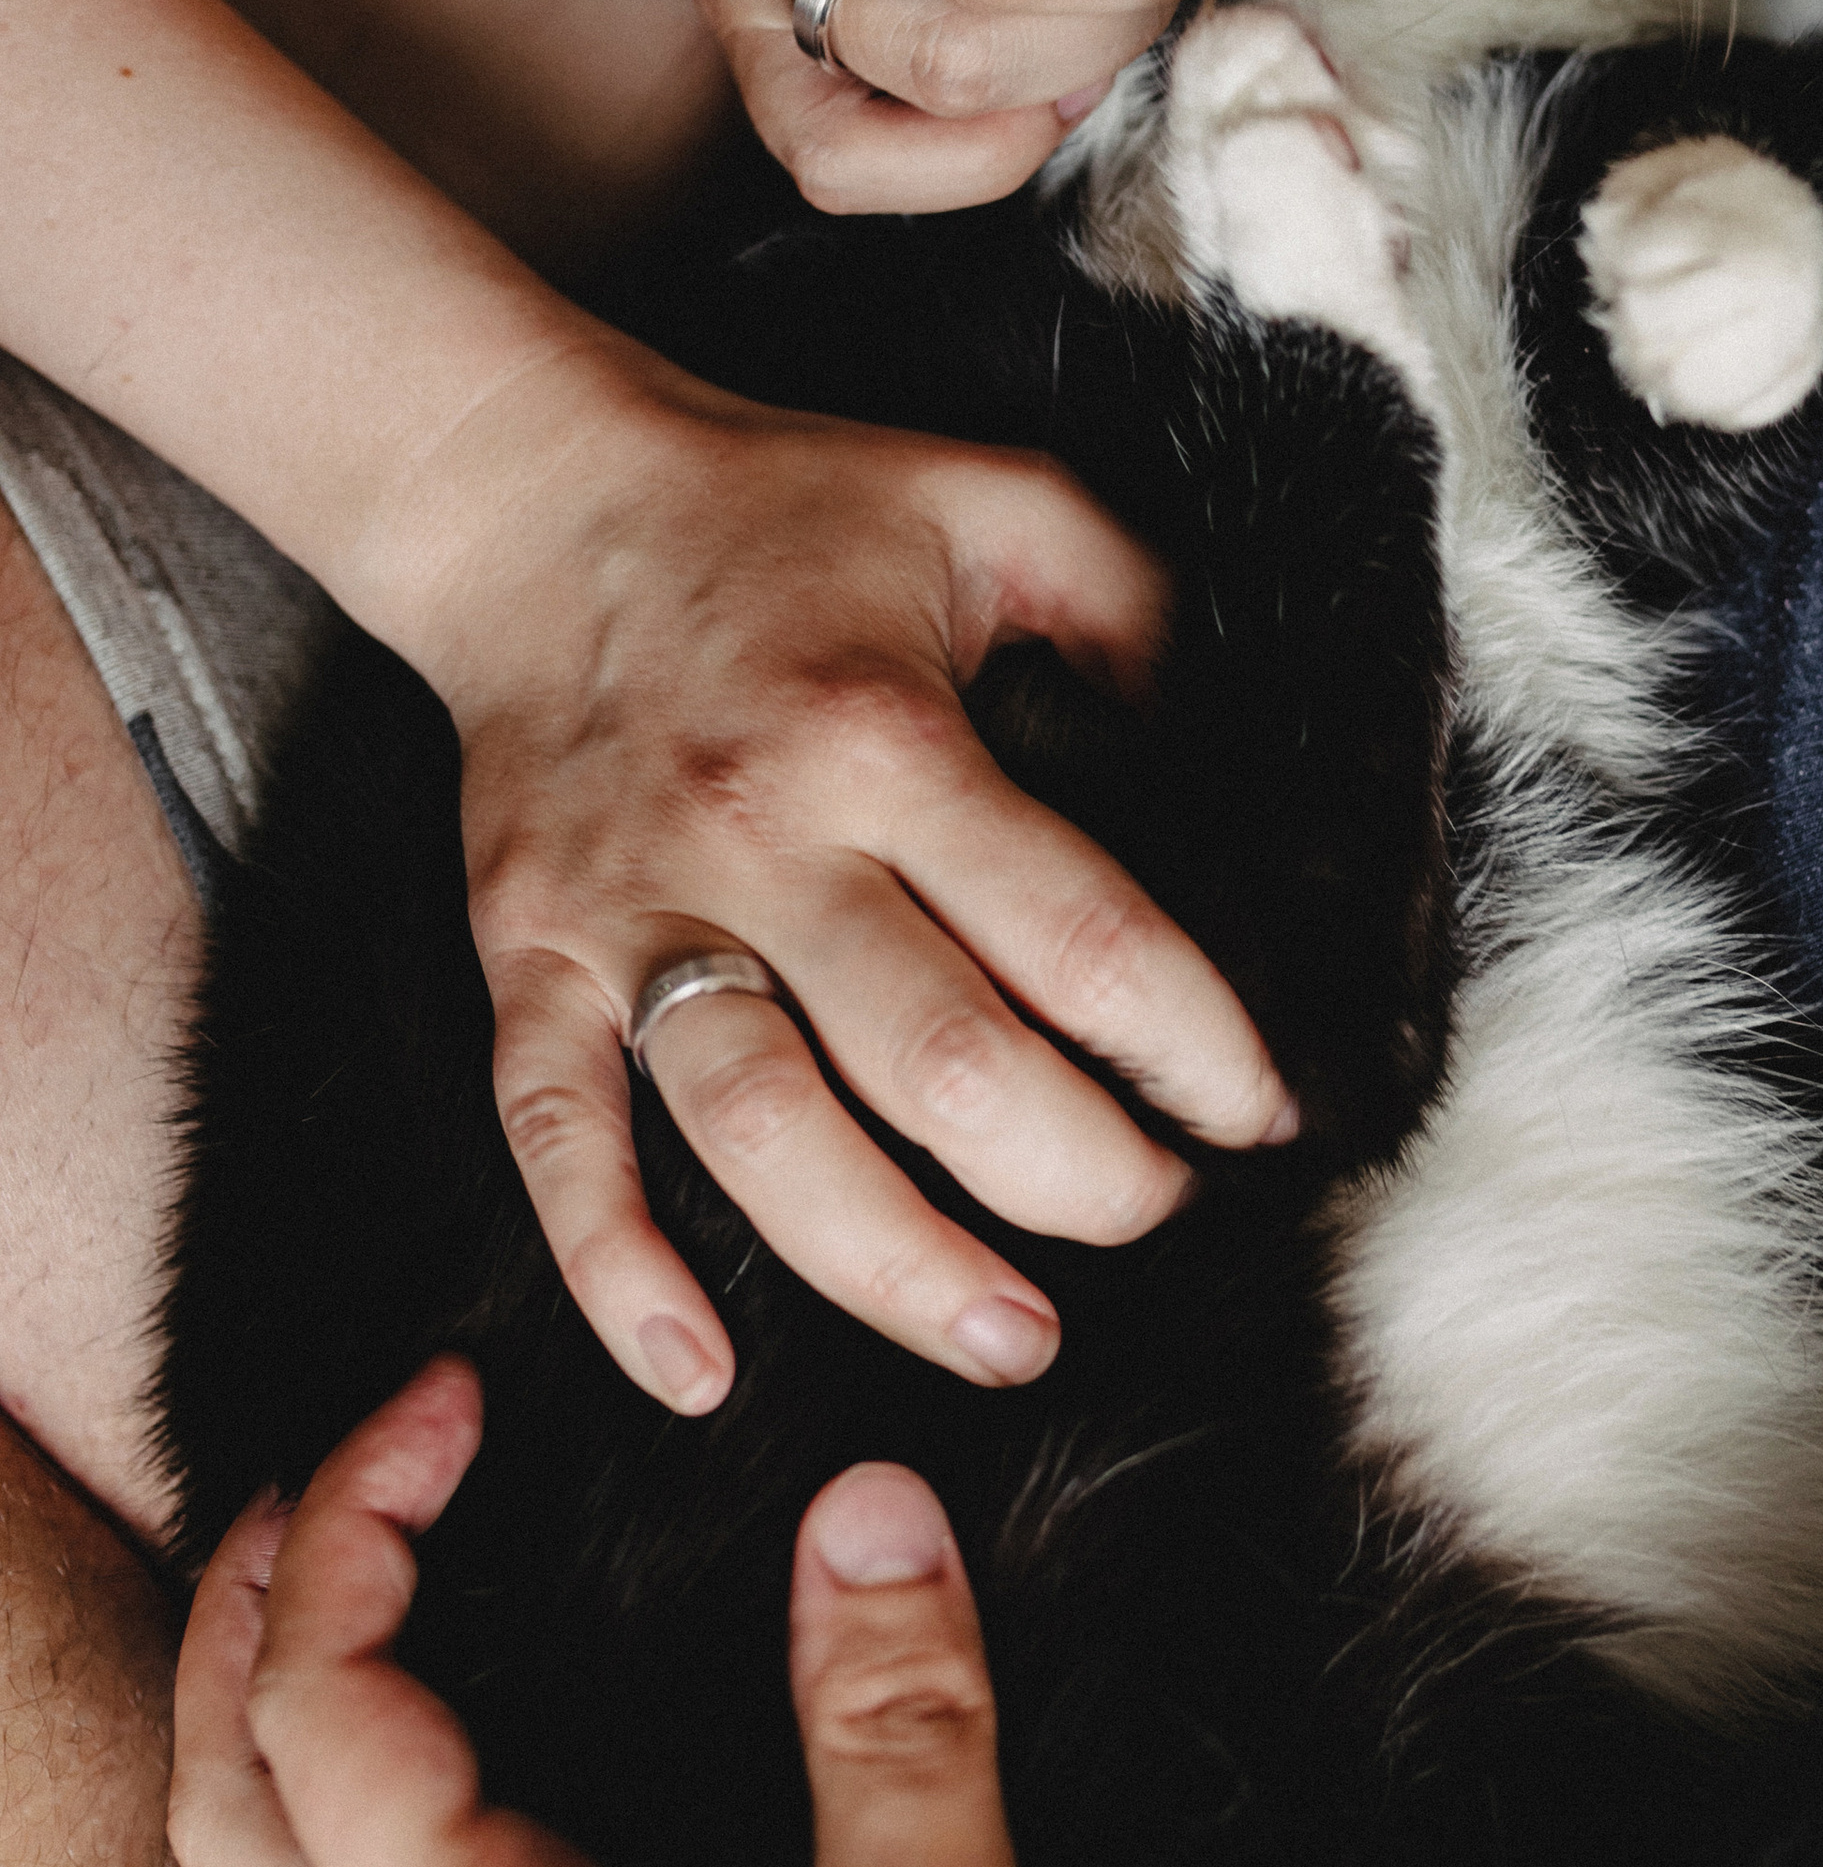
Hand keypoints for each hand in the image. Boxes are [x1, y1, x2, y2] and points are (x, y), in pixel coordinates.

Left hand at [170, 1365, 1153, 1866]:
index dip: (352, 1518)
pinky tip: (464, 1774)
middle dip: (252, 1594)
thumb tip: (868, 1515)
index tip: (450, 1396)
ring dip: (274, 1698)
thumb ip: (902, 1732)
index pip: (324, 1705)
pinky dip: (351, 1797)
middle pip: (231, 1792)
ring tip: (364, 1572)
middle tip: (352, 1456)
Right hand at [374, 345, 1291, 1413]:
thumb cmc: (784, 510)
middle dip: (1078, 1175)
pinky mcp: (524, 957)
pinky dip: (612, 1267)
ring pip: (756, 1128)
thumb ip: (1133, 609)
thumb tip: (1233, 742)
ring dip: (888, 1261)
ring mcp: (626, 910)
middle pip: (935, 1062)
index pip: (1077, 935)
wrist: (536, 498)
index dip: (1191, 1048)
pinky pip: (554, 1136)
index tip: (1254, 1110)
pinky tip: (697, 1368)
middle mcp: (756, 837)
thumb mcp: (997, 502)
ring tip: (1005, 1333)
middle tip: (1155, 1213)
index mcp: (885, 734)